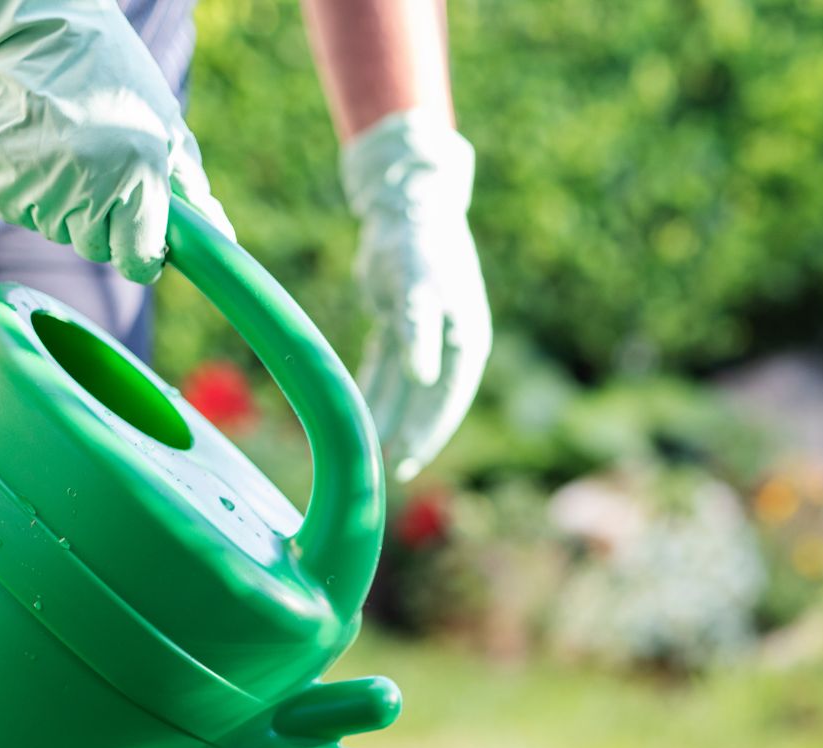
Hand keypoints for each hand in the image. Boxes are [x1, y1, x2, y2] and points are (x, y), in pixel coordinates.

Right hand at [0, 0, 231, 282]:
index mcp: (138, 176)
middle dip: (102, 224)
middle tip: (101, 173)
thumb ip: (192, 191)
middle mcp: (91, 185)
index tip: (139, 239)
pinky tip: (40, 152)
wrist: (40, 31)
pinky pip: (22, 212)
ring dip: (65, 206)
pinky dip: (31, 192)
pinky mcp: (4, 177)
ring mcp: (44, 182)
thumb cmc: (115, 80)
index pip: (136, 262)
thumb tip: (223, 238)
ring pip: (58, 231)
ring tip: (69, 154)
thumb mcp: (167, 130)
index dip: (140, 254)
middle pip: (95, 249)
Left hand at [341, 110, 490, 482]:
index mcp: (463, 340)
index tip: (408, 458)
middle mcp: (448, 343)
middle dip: (410, 434)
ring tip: (370, 451)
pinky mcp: (399, 323)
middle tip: (390, 469)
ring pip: (404, 388)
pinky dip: (375, 390)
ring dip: (389, 417)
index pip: (448, 398)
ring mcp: (425, 335)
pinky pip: (386, 368)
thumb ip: (418, 331)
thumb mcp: (419, 286)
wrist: (408, 202)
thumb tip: (422, 379)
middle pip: (428, 401)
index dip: (429, 431)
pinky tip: (359, 414)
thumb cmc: (418, 243)